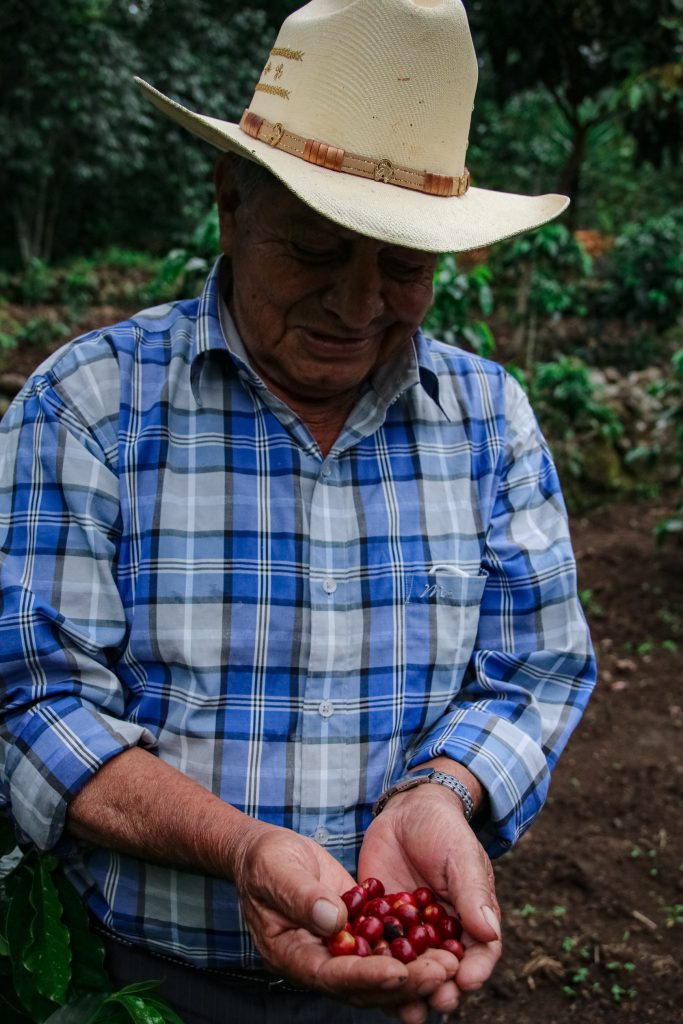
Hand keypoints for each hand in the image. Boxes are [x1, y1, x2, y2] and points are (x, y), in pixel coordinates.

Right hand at [232, 821, 460, 1013]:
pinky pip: (382, 948)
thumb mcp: (277, 870)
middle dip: (404, 981)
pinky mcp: (353, 931)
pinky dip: (409, 949)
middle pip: (363, 983)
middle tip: (442, 972)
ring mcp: (336, 949)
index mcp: (291, 954)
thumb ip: (301, 896)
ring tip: (449, 964)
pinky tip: (441, 943)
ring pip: (378, 970)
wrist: (265, 852)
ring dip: (414, 971)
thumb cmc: (264, 860)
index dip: (367, 977)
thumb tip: (334, 921)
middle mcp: (317, 961)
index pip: (333, 975)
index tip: (400, 973)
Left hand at [358, 784, 501, 1020]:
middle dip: (443, 987)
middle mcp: (443, 933)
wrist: (406, 810)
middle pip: (447, 970)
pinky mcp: (381, 924)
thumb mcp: (460, 855)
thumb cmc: (444, 830)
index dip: (477, 969)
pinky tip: (367, 978)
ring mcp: (411, 932)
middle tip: (437, 1000)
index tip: (468, 980)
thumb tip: (490, 931)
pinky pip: (379, 949)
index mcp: (472, 919)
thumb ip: (472, 892)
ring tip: (406, 1009)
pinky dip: (375, 966)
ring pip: (413, 968)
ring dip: (410, 989)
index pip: (481, 952)